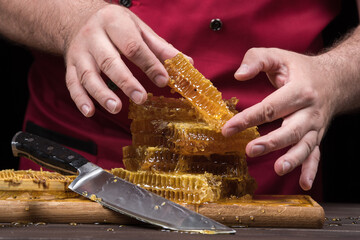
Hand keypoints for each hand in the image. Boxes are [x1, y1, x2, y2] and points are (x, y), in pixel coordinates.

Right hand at [64, 3, 180, 116]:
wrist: (78, 19)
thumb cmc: (114, 26)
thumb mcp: (138, 29)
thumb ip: (160, 48)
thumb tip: (186, 63)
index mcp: (114, 23)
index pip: (133, 46)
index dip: (149, 64)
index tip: (163, 80)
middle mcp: (94, 37)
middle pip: (109, 61)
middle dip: (126, 82)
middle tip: (141, 98)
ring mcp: (80, 52)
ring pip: (88, 75)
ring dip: (101, 94)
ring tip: (116, 108)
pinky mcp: (70, 65)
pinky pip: (72, 83)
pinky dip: (80, 99)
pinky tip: (90, 112)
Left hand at [222, 48, 336, 190]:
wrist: (335, 79)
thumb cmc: (300, 68)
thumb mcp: (279, 56)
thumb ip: (256, 59)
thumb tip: (239, 75)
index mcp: (299, 90)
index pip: (270, 107)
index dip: (248, 118)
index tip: (227, 129)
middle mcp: (310, 111)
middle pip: (290, 129)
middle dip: (271, 142)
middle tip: (251, 150)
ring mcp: (315, 126)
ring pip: (305, 145)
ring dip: (292, 158)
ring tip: (279, 169)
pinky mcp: (317, 136)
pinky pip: (315, 154)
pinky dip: (311, 169)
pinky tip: (304, 183)